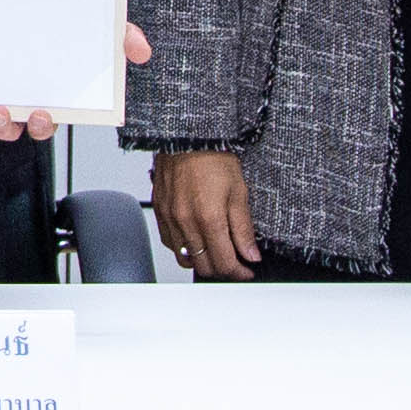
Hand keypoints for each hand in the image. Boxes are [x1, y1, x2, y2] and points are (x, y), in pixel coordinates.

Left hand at [0, 18, 153, 143]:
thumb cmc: (69, 21)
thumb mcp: (97, 25)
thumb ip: (120, 35)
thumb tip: (140, 50)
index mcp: (51, 92)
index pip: (48, 118)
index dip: (42, 123)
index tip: (40, 113)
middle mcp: (22, 97)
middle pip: (19, 125)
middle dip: (15, 126)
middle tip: (11, 111)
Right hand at [149, 148, 259, 282]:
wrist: (187, 137)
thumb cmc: (213, 157)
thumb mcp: (239, 191)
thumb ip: (243, 228)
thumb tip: (250, 254)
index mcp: (209, 218)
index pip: (225, 263)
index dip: (239, 272)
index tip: (247, 270)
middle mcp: (186, 222)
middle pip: (204, 266)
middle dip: (223, 270)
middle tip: (236, 263)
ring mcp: (170, 218)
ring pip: (185, 259)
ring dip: (203, 261)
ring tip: (217, 253)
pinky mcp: (160, 212)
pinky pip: (170, 244)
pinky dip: (184, 249)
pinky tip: (196, 240)